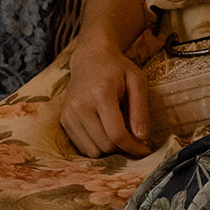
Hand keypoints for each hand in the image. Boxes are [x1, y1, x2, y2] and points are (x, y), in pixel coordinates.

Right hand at [61, 41, 150, 157]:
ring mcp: (69, 114)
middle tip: (135, 140)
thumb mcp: (137, 82)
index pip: (116, 134)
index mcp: (100, 95)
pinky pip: (81, 147)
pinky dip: (96, 146)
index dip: (133, 147)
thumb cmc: (118, 69)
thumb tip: (142, 138)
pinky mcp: (64, 120)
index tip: (145, 151)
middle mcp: (80, 106)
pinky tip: (106, 133)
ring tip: (119, 135)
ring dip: (109, 150)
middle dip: (123, 148)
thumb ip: (141, 109)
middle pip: (105, 145)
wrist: (90, 58)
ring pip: (92, 151)